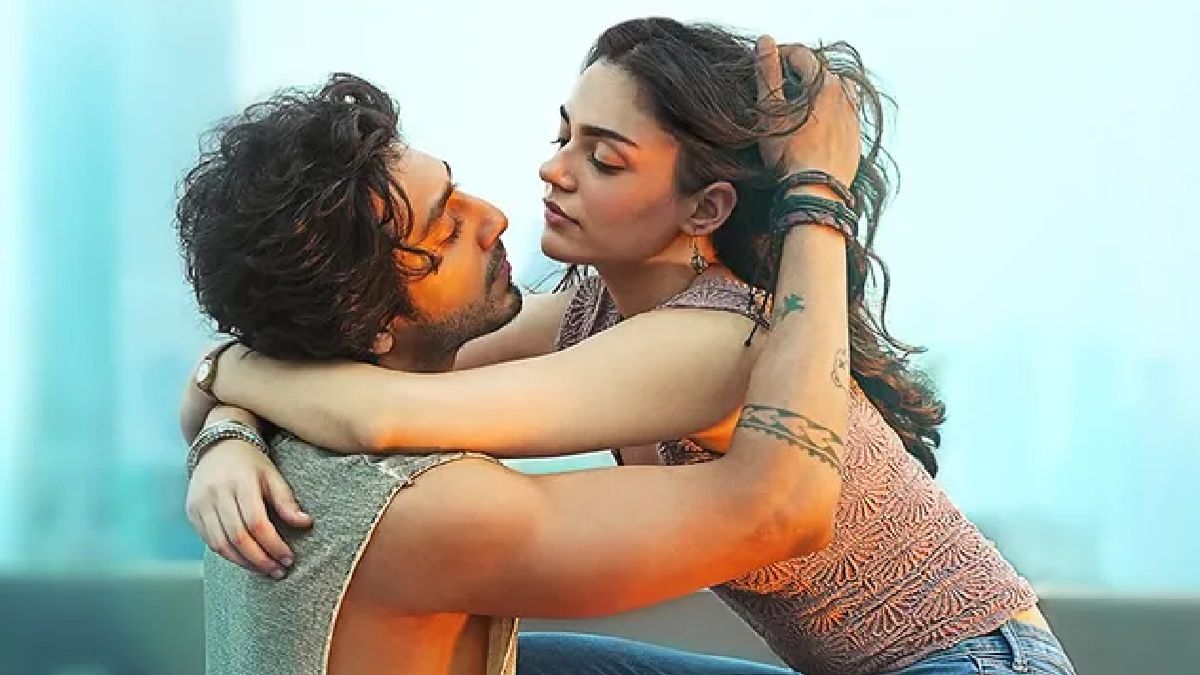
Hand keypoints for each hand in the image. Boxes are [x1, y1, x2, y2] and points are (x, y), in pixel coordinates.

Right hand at [185, 439, 312, 576]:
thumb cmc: (251, 463)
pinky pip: (209, 542)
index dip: (273, 544)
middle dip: (260, 559)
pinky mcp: (192, 513)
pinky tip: (246, 560)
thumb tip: (306, 524)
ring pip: (221, 544)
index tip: (288, 558)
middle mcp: (216, 494)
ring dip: (244, 563)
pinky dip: (229, 555)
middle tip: (278, 571)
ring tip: (265, 570)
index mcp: (240, 482)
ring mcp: (200, 504)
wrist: (218, 446)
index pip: (256, 522)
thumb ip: (286, 500)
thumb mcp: (272, 474)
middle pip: (238, 537)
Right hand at [754, 35, 860, 186]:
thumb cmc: (789, 153)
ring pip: (833, 90)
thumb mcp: (770, 111)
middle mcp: (843, 94)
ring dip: (815, 91)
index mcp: (824, 83)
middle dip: (798, 73)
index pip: (801, 55)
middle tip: (778, 86)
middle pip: (819, 71)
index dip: (780, 55)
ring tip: (796, 106)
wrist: (816, 191)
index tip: (766, 65)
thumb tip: (766, 41)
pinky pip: (842, 112)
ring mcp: (852, 115)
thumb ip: (767, 73)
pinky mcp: (855, 135)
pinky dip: (827, 111)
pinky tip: (813, 126)